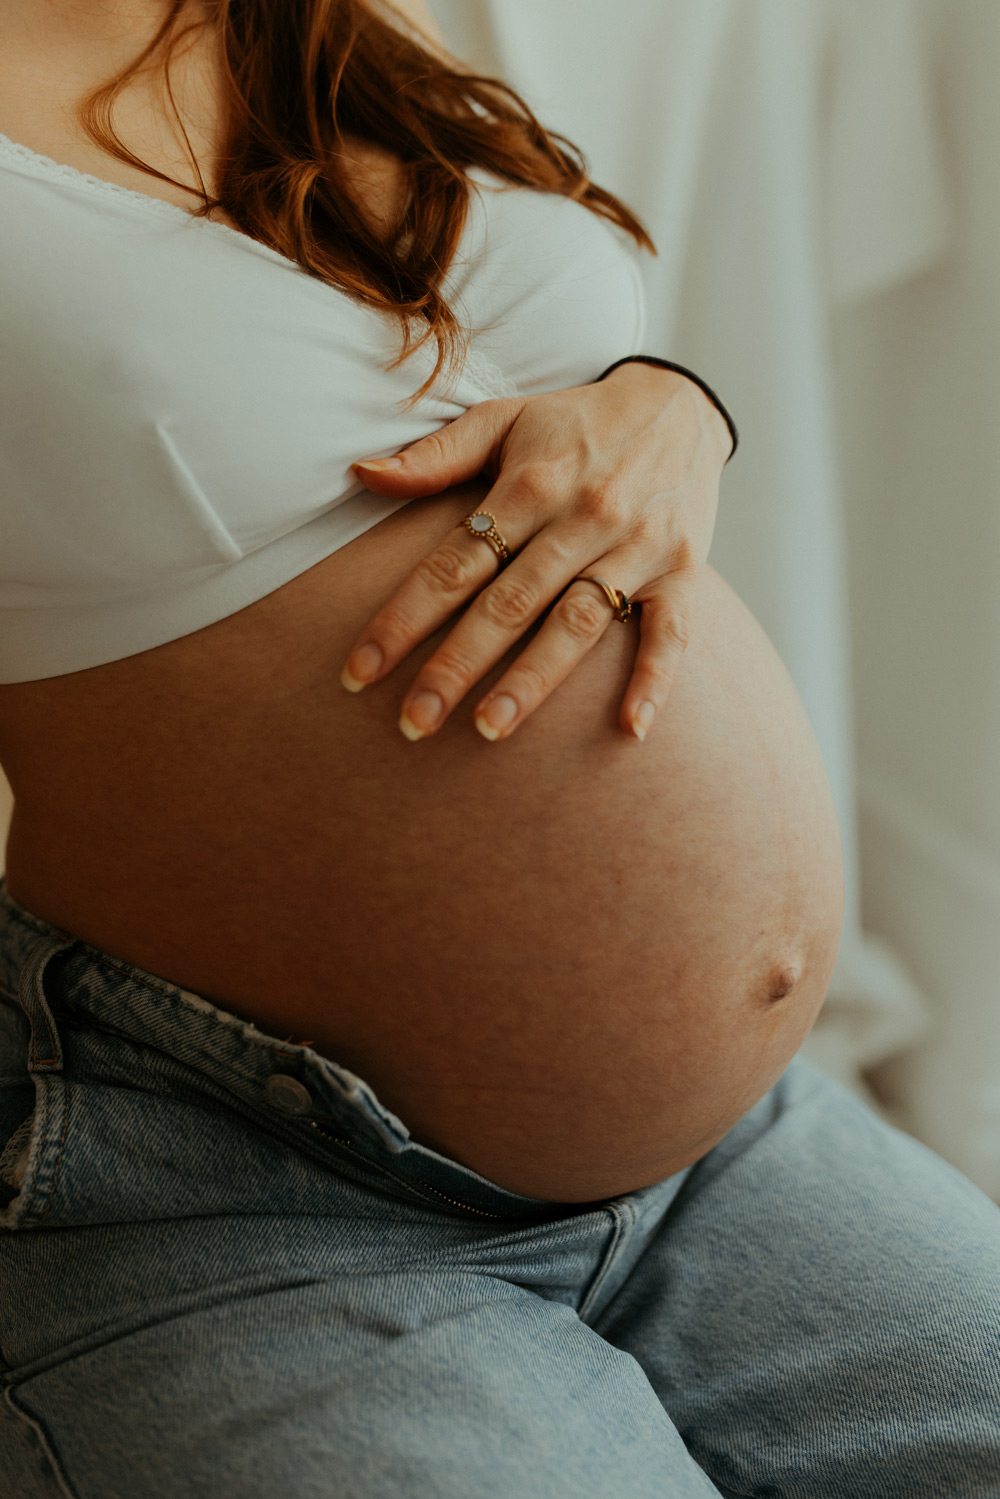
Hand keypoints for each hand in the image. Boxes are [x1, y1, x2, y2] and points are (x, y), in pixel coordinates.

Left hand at [341, 362, 731, 741]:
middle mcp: (583, 518)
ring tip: (488, 730)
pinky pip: (672, 632)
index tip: (359, 672)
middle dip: (456, 666)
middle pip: (509, 605)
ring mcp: (637, 547)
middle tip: (413, 723)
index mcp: (530, 485)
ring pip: (578, 624)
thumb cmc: (576, 424)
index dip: (402, 618)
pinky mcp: (683, 571)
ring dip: (533, 681)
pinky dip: (655, 680)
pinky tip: (630, 729)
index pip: (454, 563)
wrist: (681, 406)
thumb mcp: (504, 420)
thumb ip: (435, 456)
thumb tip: (363, 475)